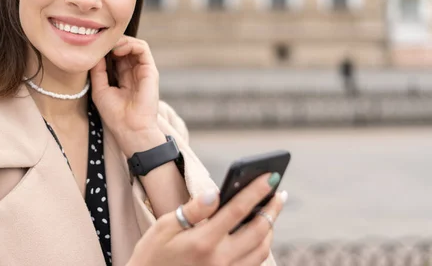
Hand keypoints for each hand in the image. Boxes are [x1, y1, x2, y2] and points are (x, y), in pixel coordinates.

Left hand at [90, 36, 161, 155]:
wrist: (130, 128)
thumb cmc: (114, 114)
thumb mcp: (100, 89)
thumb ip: (97, 70)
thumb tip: (94, 53)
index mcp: (121, 77)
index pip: (114, 55)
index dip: (105, 49)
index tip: (93, 48)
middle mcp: (133, 72)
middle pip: (123, 48)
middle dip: (111, 43)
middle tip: (99, 43)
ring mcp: (142, 70)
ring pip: (133, 44)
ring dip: (120, 41)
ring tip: (109, 46)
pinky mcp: (150, 70)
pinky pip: (142, 48)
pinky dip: (130, 43)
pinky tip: (117, 49)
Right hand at [127, 174, 286, 265]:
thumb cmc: (153, 254)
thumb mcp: (163, 227)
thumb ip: (192, 210)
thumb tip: (215, 192)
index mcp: (203, 241)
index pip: (237, 210)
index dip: (256, 191)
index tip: (271, 176)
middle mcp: (219, 260)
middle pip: (258, 231)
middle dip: (272, 209)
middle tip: (280, 193)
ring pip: (261, 251)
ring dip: (270, 229)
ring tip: (270, 212)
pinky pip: (253, 264)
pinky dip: (261, 247)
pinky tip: (259, 235)